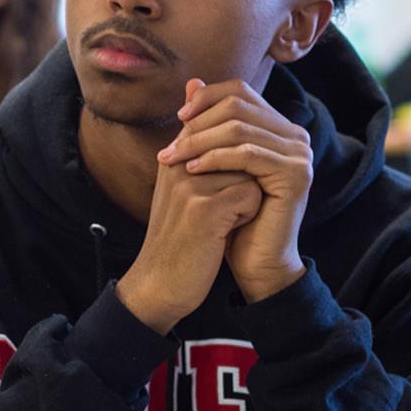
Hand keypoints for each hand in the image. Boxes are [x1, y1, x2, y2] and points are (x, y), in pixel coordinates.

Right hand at [117, 133, 262, 333]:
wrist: (159, 283)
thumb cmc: (179, 238)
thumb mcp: (183, 193)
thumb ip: (201, 161)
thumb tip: (232, 134)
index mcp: (173, 157)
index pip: (218, 127)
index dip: (236, 154)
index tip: (229, 187)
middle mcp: (178, 164)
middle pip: (239, 149)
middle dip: (244, 178)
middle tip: (226, 208)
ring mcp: (189, 184)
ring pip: (249, 171)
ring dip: (247, 197)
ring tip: (224, 220)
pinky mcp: (204, 208)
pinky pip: (251, 195)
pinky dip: (248, 215)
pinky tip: (226, 232)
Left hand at [158, 78, 310, 302]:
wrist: (254, 260)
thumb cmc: (232, 213)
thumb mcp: (214, 162)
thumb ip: (207, 124)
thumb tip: (192, 81)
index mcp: (278, 127)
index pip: (239, 92)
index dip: (206, 98)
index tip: (178, 117)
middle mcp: (294, 135)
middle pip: (238, 105)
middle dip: (197, 122)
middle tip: (168, 145)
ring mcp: (300, 154)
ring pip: (239, 129)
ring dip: (198, 141)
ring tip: (171, 159)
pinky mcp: (297, 175)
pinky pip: (248, 155)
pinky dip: (215, 158)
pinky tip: (191, 170)